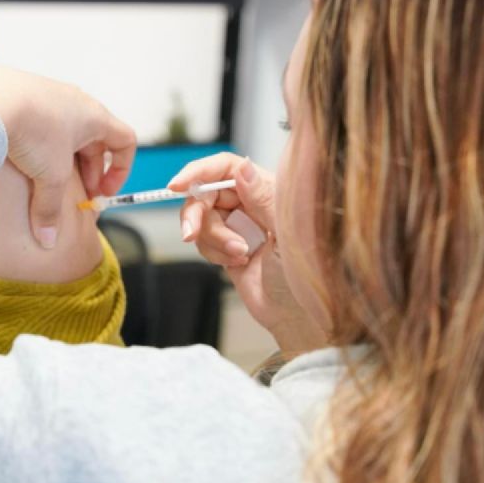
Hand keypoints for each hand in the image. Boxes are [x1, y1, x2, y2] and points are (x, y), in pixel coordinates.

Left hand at [0, 67, 136, 248]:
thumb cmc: (33, 131)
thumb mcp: (49, 177)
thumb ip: (52, 210)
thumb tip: (47, 240)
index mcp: (94, 115)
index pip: (125, 140)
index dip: (120, 170)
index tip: (103, 192)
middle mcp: (74, 100)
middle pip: (94, 138)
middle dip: (90, 170)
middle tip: (79, 194)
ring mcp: (47, 94)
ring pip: (65, 131)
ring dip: (63, 158)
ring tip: (48, 180)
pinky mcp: (21, 94)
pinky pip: (39, 123)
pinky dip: (39, 144)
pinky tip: (22, 160)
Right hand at [169, 154, 325, 353]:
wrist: (295, 315)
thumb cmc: (304, 274)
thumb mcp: (286, 232)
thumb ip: (263, 197)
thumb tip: (243, 167)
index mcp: (269, 189)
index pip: (227, 167)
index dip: (200, 171)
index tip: (178, 185)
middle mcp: (251, 203)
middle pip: (206, 194)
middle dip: (197, 215)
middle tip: (190, 234)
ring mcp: (238, 225)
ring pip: (202, 220)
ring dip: (214, 239)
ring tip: (239, 255)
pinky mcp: (227, 247)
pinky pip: (204, 242)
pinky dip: (215, 253)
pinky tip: (238, 262)